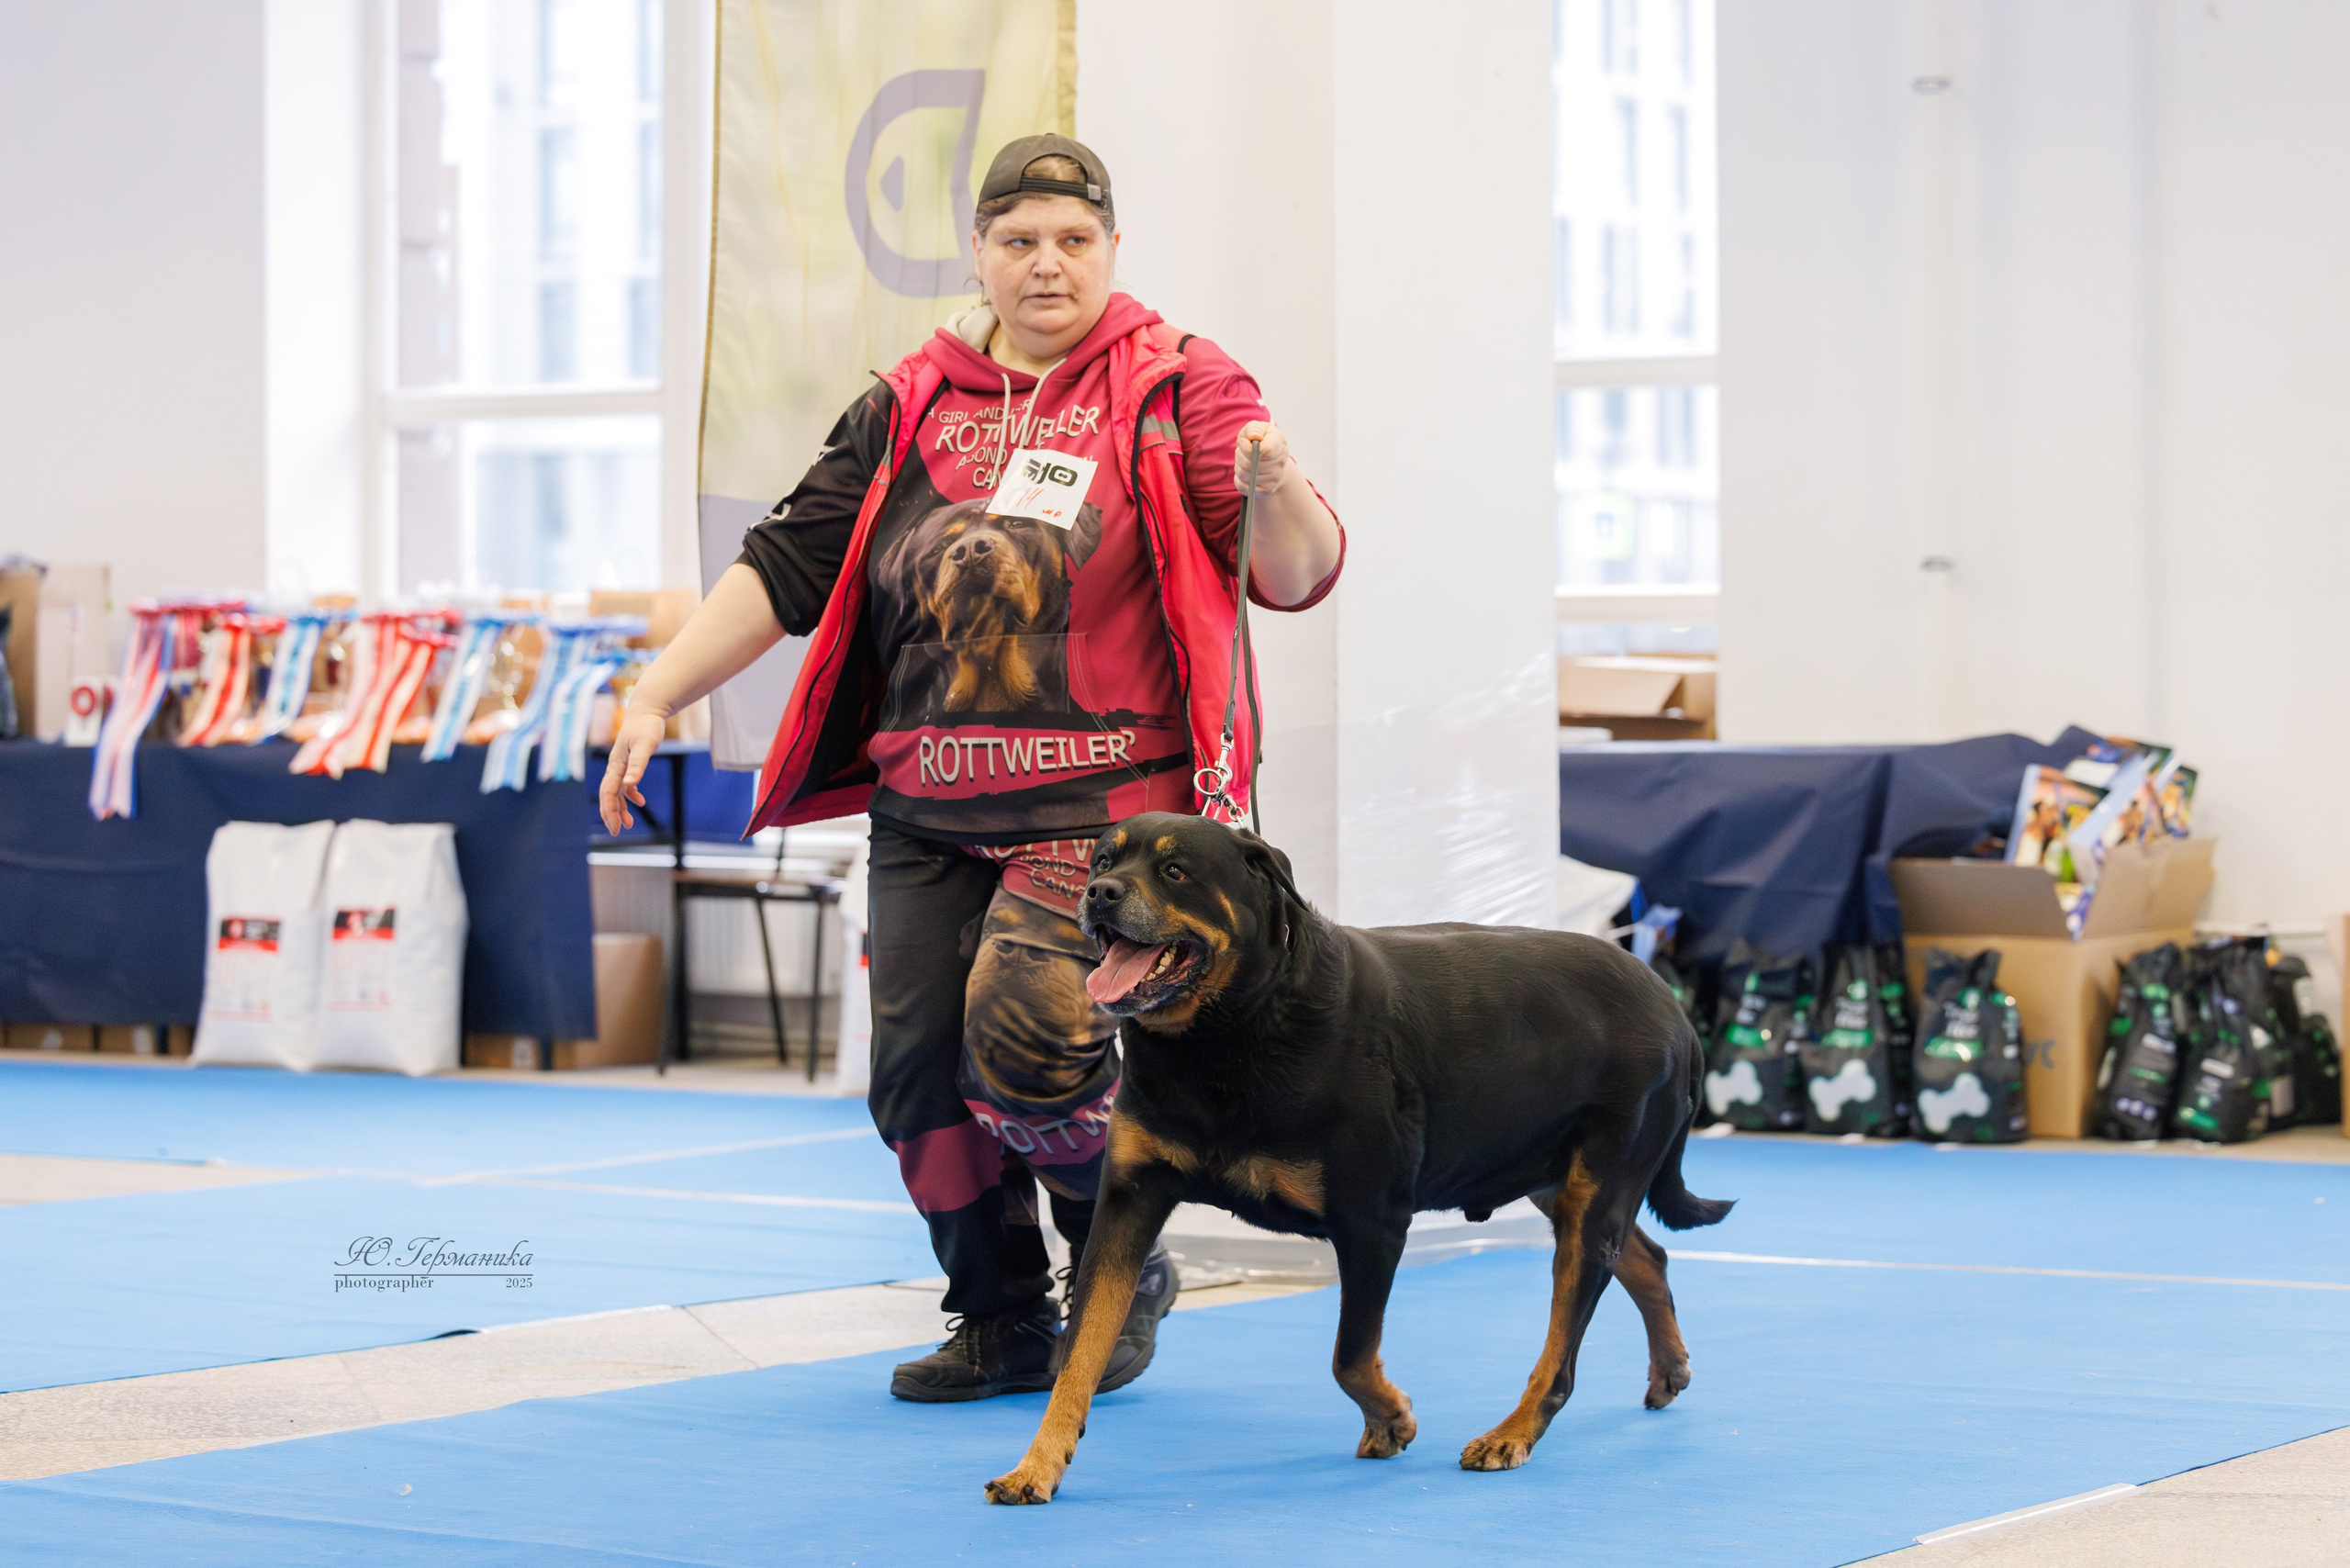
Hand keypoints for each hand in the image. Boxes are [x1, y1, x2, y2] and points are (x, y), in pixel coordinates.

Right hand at [598, 705, 667, 833]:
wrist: (648, 711)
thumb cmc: (647, 727)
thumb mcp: (645, 746)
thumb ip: (637, 765)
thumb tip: (630, 785)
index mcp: (616, 764)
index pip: (608, 792)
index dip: (610, 810)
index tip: (616, 827)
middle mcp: (615, 767)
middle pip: (608, 795)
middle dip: (611, 814)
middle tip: (617, 831)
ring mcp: (620, 766)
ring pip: (616, 792)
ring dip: (620, 808)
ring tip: (629, 824)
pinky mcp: (628, 763)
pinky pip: (625, 784)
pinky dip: (630, 795)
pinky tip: (641, 802)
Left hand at [1233, 420, 1291, 498]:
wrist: (1270, 459)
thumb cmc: (1259, 440)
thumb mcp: (1256, 428)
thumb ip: (1253, 428)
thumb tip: (1254, 437)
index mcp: (1279, 444)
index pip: (1266, 450)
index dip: (1251, 448)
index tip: (1247, 442)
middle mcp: (1281, 462)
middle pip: (1250, 464)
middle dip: (1240, 455)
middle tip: (1242, 451)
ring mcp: (1275, 478)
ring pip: (1245, 475)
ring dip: (1239, 466)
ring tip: (1244, 461)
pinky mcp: (1267, 490)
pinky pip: (1244, 487)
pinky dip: (1239, 479)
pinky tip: (1244, 472)